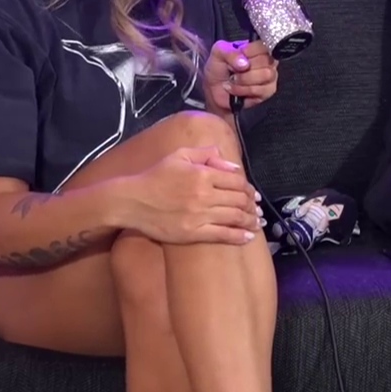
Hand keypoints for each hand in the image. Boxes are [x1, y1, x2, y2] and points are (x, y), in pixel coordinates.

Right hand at [124, 146, 260, 245]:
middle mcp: (203, 194)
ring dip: (250, 220)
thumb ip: (207, 154)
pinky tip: (248, 237)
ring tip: (257, 223)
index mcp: (202, 174)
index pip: (236, 181)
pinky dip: (239, 236)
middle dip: (253, 205)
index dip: (249, 188)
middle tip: (258, 209)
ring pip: (234, 217)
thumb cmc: (155, 176)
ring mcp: (199, 215)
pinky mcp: (192, 233)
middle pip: (239, 199)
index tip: (253, 194)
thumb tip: (232, 166)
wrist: (132, 201)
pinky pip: (222, 235)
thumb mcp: (180, 155)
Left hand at [204, 40, 277, 115]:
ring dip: (243, 80)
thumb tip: (244, 63)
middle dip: (244, 69)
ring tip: (234, 80)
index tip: (237, 57)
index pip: (264, 45)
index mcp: (257, 47)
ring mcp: (270, 76)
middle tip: (234, 71)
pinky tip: (237, 89)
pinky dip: (243, 91)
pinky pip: (260, 90)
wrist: (215, 90)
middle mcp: (267, 60)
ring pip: (265, 75)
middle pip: (266, 61)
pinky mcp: (268, 91)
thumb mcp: (218, 53)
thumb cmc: (218, 69)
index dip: (248, 52)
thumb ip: (230, 53)